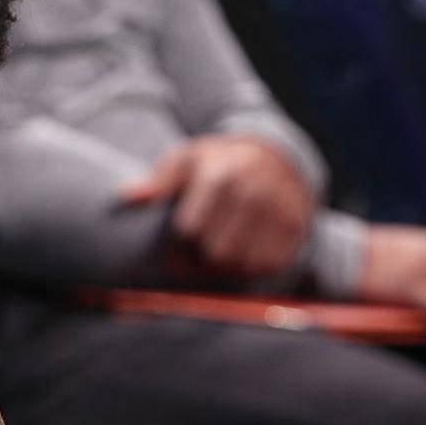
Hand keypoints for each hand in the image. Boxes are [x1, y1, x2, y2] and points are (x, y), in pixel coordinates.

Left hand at [119, 134, 314, 280]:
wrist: (274, 157)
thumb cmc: (216, 163)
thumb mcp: (185, 160)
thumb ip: (159, 180)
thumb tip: (129, 196)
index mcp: (221, 174)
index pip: (189, 230)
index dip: (177, 242)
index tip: (178, 237)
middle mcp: (255, 191)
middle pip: (216, 252)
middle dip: (200, 258)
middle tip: (197, 250)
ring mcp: (281, 210)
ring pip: (242, 264)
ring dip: (225, 267)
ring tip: (218, 251)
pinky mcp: (297, 228)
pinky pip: (269, 266)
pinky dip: (251, 267)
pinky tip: (242, 253)